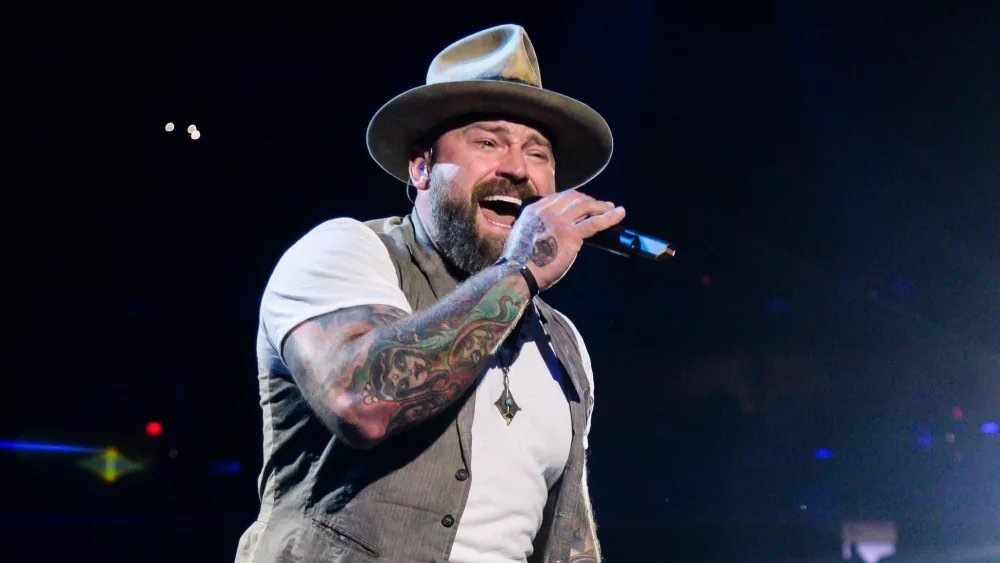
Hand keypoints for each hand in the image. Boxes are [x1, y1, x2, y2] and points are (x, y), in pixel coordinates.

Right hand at [501, 190, 624, 291]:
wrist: (518, 272)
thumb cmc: (518, 262)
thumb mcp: (521, 236)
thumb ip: (533, 229)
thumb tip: (543, 234)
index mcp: (533, 211)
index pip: (558, 197)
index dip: (573, 198)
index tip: (581, 202)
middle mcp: (546, 211)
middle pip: (573, 197)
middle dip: (588, 199)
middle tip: (599, 205)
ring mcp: (559, 221)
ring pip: (586, 205)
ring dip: (600, 205)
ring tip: (611, 208)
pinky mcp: (571, 234)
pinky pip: (594, 222)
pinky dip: (610, 216)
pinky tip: (620, 213)